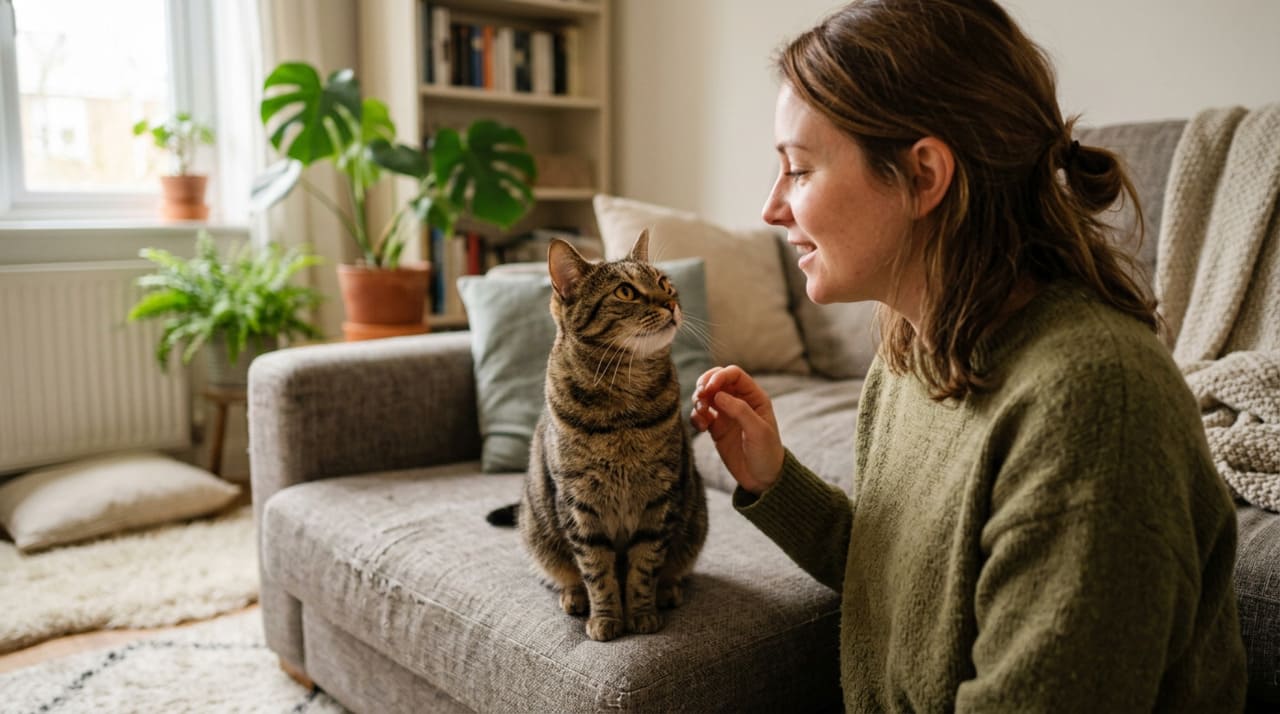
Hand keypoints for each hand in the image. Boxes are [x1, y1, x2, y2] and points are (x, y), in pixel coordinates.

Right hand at [691, 365, 783, 494]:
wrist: (762, 479)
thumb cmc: (767, 453)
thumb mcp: (758, 431)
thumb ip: (740, 410)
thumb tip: (718, 395)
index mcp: (754, 397)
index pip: (733, 374)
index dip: (719, 376)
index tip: (709, 389)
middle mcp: (739, 401)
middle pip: (716, 380)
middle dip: (704, 385)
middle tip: (700, 398)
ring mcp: (726, 414)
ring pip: (706, 395)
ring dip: (698, 400)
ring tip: (701, 414)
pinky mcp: (716, 428)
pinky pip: (700, 414)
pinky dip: (695, 417)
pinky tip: (700, 427)